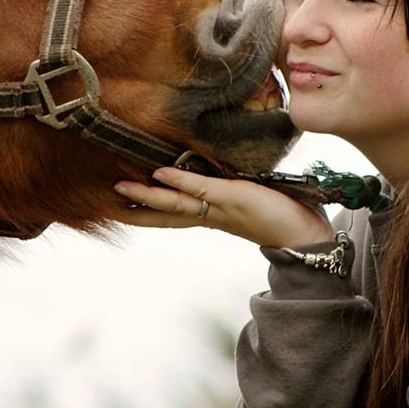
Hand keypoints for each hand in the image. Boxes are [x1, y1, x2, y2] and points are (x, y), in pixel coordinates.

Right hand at [114, 167, 333, 247]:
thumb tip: (210, 178)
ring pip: (174, 203)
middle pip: (163, 213)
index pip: (169, 214)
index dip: (142, 211)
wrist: (306, 233)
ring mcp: (218, 207)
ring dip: (146, 196)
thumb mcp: (246, 198)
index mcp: (209, 216)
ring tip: (118, 189)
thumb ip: (226, 190)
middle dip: (134, 209)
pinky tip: (158, 175)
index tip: (116, 206)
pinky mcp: (233, 197)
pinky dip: (178, 181)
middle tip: (102, 202)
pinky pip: (200, 188)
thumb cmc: (279, 213)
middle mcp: (208, 216)